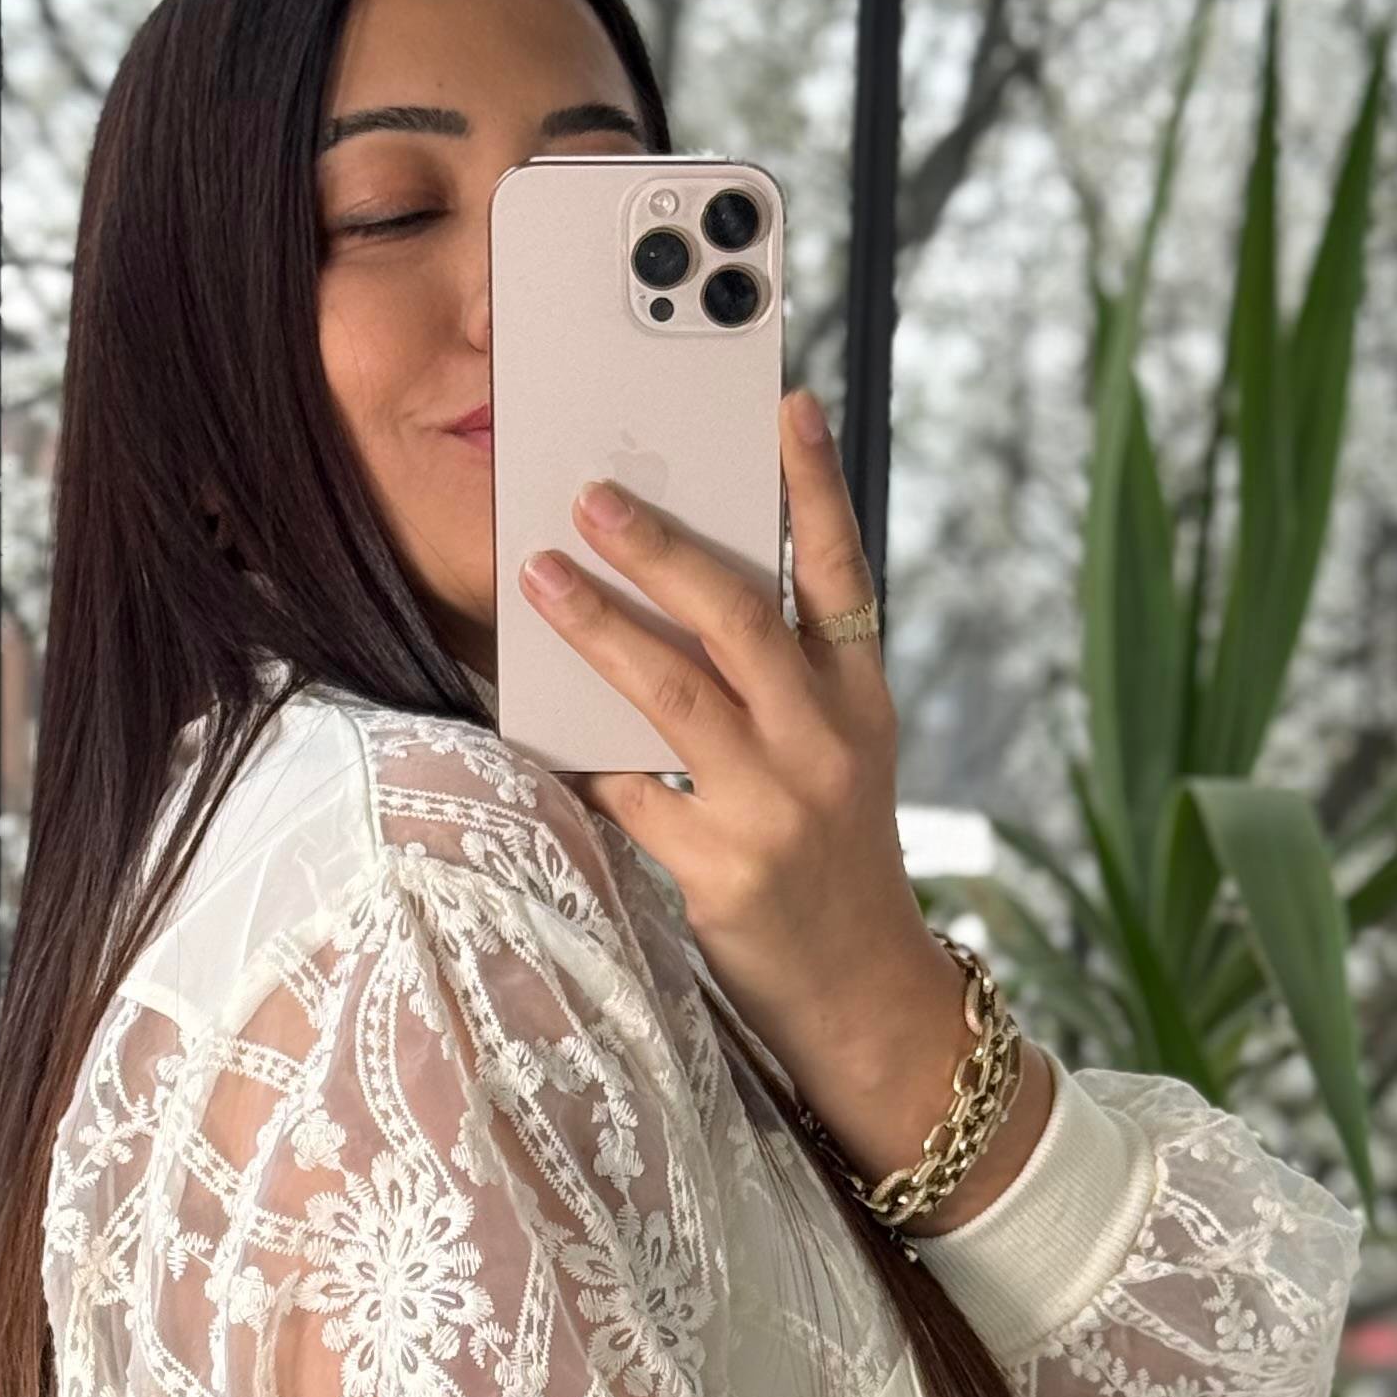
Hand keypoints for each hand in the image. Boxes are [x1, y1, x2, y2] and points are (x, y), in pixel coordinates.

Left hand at [518, 388, 920, 1066]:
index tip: (786, 405)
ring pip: (675, 692)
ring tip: (542, 578)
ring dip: (599, 627)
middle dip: (661, 548)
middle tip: (592, 495)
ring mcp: (774, 805)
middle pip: (739, 618)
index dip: (815, 486)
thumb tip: (681, 599)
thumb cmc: (835, 858)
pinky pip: (629, 790)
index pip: (841, 573)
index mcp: (860, 700)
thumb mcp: (842, 756)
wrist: (864, 991)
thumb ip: (785, 683)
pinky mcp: (721, 867)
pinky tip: (532, 717)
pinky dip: (580, 752)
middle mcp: (825, 741)